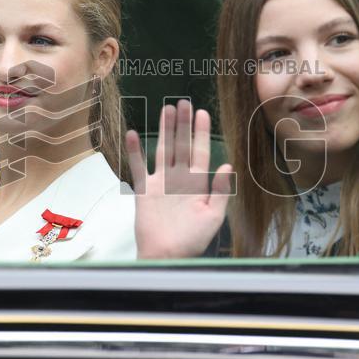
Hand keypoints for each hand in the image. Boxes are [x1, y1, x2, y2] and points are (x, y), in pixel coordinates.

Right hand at [126, 99, 233, 258]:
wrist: (166, 255)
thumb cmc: (192, 240)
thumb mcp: (212, 217)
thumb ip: (219, 192)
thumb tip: (226, 166)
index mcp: (196, 184)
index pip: (200, 152)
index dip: (201, 132)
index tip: (202, 113)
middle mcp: (179, 179)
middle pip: (182, 145)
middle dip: (183, 124)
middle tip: (183, 102)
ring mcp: (161, 183)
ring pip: (163, 149)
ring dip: (164, 130)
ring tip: (165, 109)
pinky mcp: (145, 190)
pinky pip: (138, 167)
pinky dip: (134, 151)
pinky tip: (132, 133)